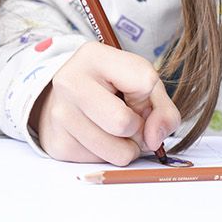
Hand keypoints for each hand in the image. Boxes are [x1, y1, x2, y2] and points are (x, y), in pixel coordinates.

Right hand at [28, 41, 181, 164]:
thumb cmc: (110, 89)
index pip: (144, 82)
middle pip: (124, 123)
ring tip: (115, 130)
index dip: (151, 97)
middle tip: (130, 118)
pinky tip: (99, 137)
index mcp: (93, 57)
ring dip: (126, 147)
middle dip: (138, 128)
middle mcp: (70, 83)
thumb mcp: (141, 83)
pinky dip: (109, 155)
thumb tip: (155, 140)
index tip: (138, 95)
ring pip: (118, 152)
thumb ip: (163, 109)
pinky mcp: (58, 144)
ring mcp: (60, 115)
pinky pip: (103, 164)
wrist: (66, 101)